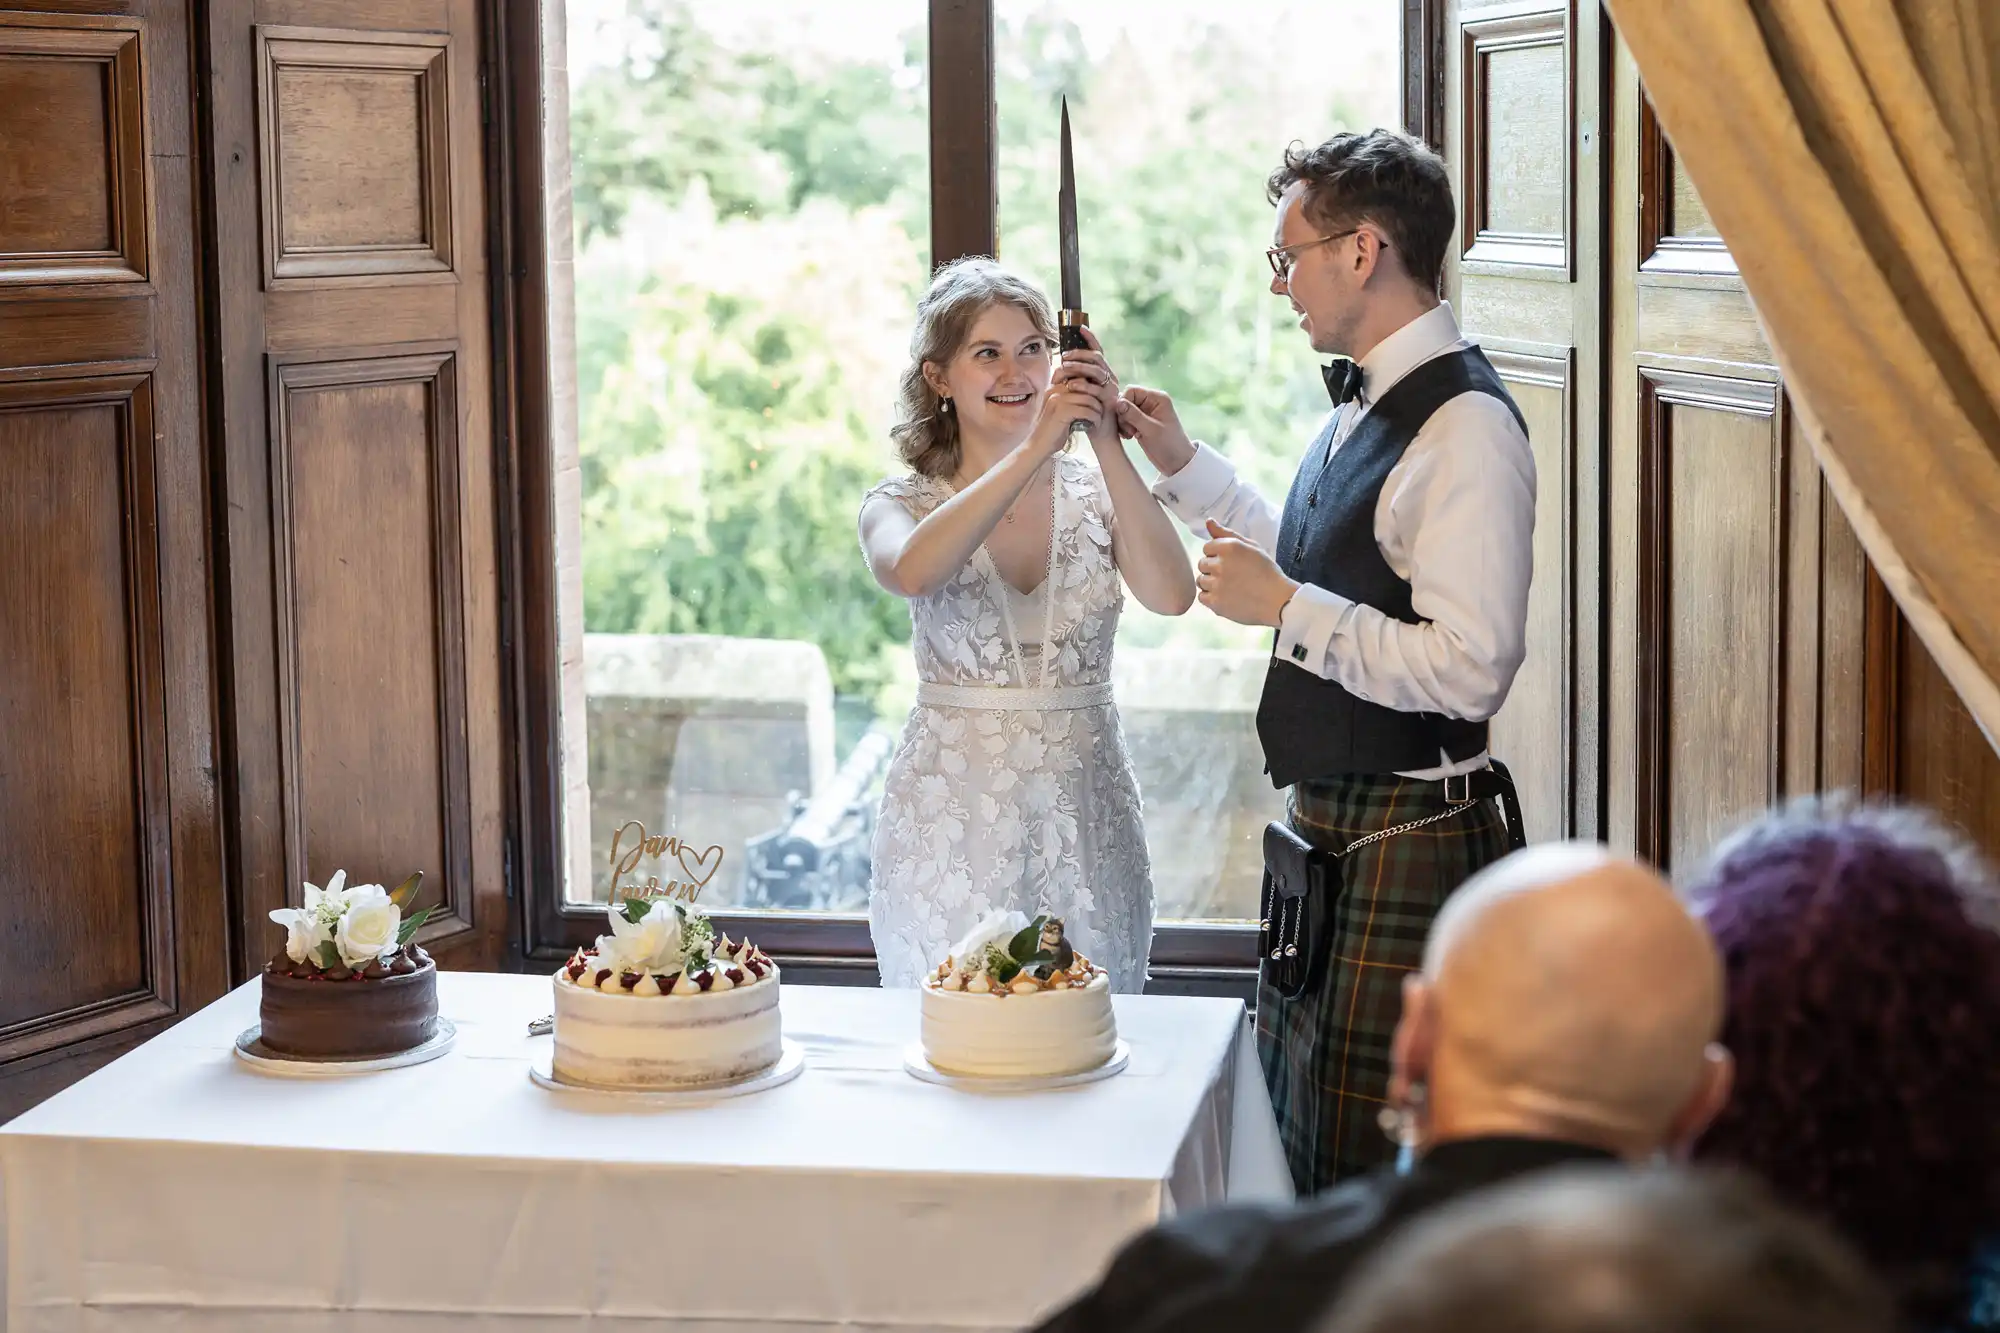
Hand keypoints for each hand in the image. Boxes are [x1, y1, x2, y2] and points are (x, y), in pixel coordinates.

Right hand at [1027, 377, 1107, 459]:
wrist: (1038, 446)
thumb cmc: (1053, 431)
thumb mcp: (1062, 411)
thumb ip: (1072, 400)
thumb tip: (1094, 392)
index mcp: (1054, 388)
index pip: (1080, 379)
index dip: (1092, 390)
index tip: (1099, 402)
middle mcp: (1054, 390)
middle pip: (1086, 387)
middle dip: (1097, 399)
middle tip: (1101, 411)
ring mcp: (1057, 400)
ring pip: (1088, 399)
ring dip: (1098, 410)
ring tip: (1098, 419)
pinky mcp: (1062, 411)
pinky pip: (1086, 410)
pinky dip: (1094, 418)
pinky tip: (1095, 425)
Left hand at [1054, 326, 1120, 446]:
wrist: (1100, 434)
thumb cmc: (1088, 413)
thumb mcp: (1081, 392)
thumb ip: (1077, 378)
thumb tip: (1062, 365)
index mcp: (1104, 374)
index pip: (1098, 352)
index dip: (1091, 339)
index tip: (1081, 328)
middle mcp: (1110, 378)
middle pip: (1096, 358)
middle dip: (1079, 354)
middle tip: (1064, 355)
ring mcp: (1111, 389)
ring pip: (1096, 370)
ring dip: (1079, 366)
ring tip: (1065, 366)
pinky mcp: (1109, 400)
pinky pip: (1096, 388)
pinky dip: (1082, 385)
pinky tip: (1071, 384)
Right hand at [1115, 386, 1196, 475]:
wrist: (1177, 462)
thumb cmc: (1169, 444)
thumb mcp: (1151, 429)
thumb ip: (1134, 415)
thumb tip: (1117, 403)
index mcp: (1157, 398)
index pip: (1132, 391)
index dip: (1124, 402)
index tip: (1125, 418)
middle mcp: (1150, 402)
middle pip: (1125, 400)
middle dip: (1122, 414)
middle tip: (1129, 429)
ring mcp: (1144, 413)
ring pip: (1123, 411)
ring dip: (1122, 422)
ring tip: (1130, 434)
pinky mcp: (1140, 424)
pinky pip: (1125, 420)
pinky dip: (1123, 428)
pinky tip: (1129, 437)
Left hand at [1197, 520, 1298, 627]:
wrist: (1277, 600)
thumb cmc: (1266, 571)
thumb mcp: (1251, 546)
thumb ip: (1227, 534)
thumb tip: (1208, 521)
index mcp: (1229, 547)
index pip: (1207, 547)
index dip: (1218, 555)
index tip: (1231, 562)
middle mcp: (1219, 564)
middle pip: (1202, 563)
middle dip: (1213, 568)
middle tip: (1232, 575)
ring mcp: (1216, 584)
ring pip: (1200, 580)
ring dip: (1211, 583)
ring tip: (1230, 587)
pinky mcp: (1215, 602)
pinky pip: (1202, 597)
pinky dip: (1211, 598)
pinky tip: (1226, 597)